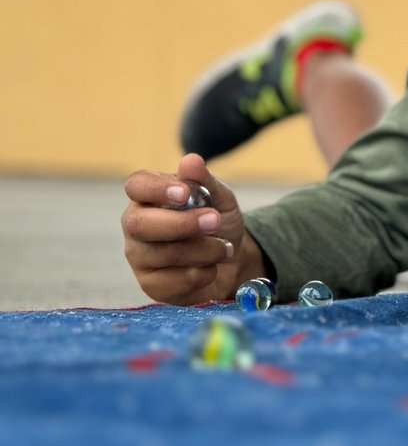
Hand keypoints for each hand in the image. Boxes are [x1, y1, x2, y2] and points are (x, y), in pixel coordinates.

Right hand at [122, 152, 264, 304]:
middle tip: (215, 220)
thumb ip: (204, 181)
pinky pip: (171, 282)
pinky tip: (211, 267)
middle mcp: (136, 225)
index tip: (184, 193)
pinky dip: (201, 273)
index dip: (156, 189)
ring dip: (202, 250)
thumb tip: (190, 160)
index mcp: (149, 196)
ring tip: (224, 248)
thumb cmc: (218, 223)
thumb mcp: (220, 198)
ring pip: (161, 254)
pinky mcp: (150, 285)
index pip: (136, 185)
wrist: (232, 262)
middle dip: (181, 224)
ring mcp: (139, 257)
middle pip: (138, 224)